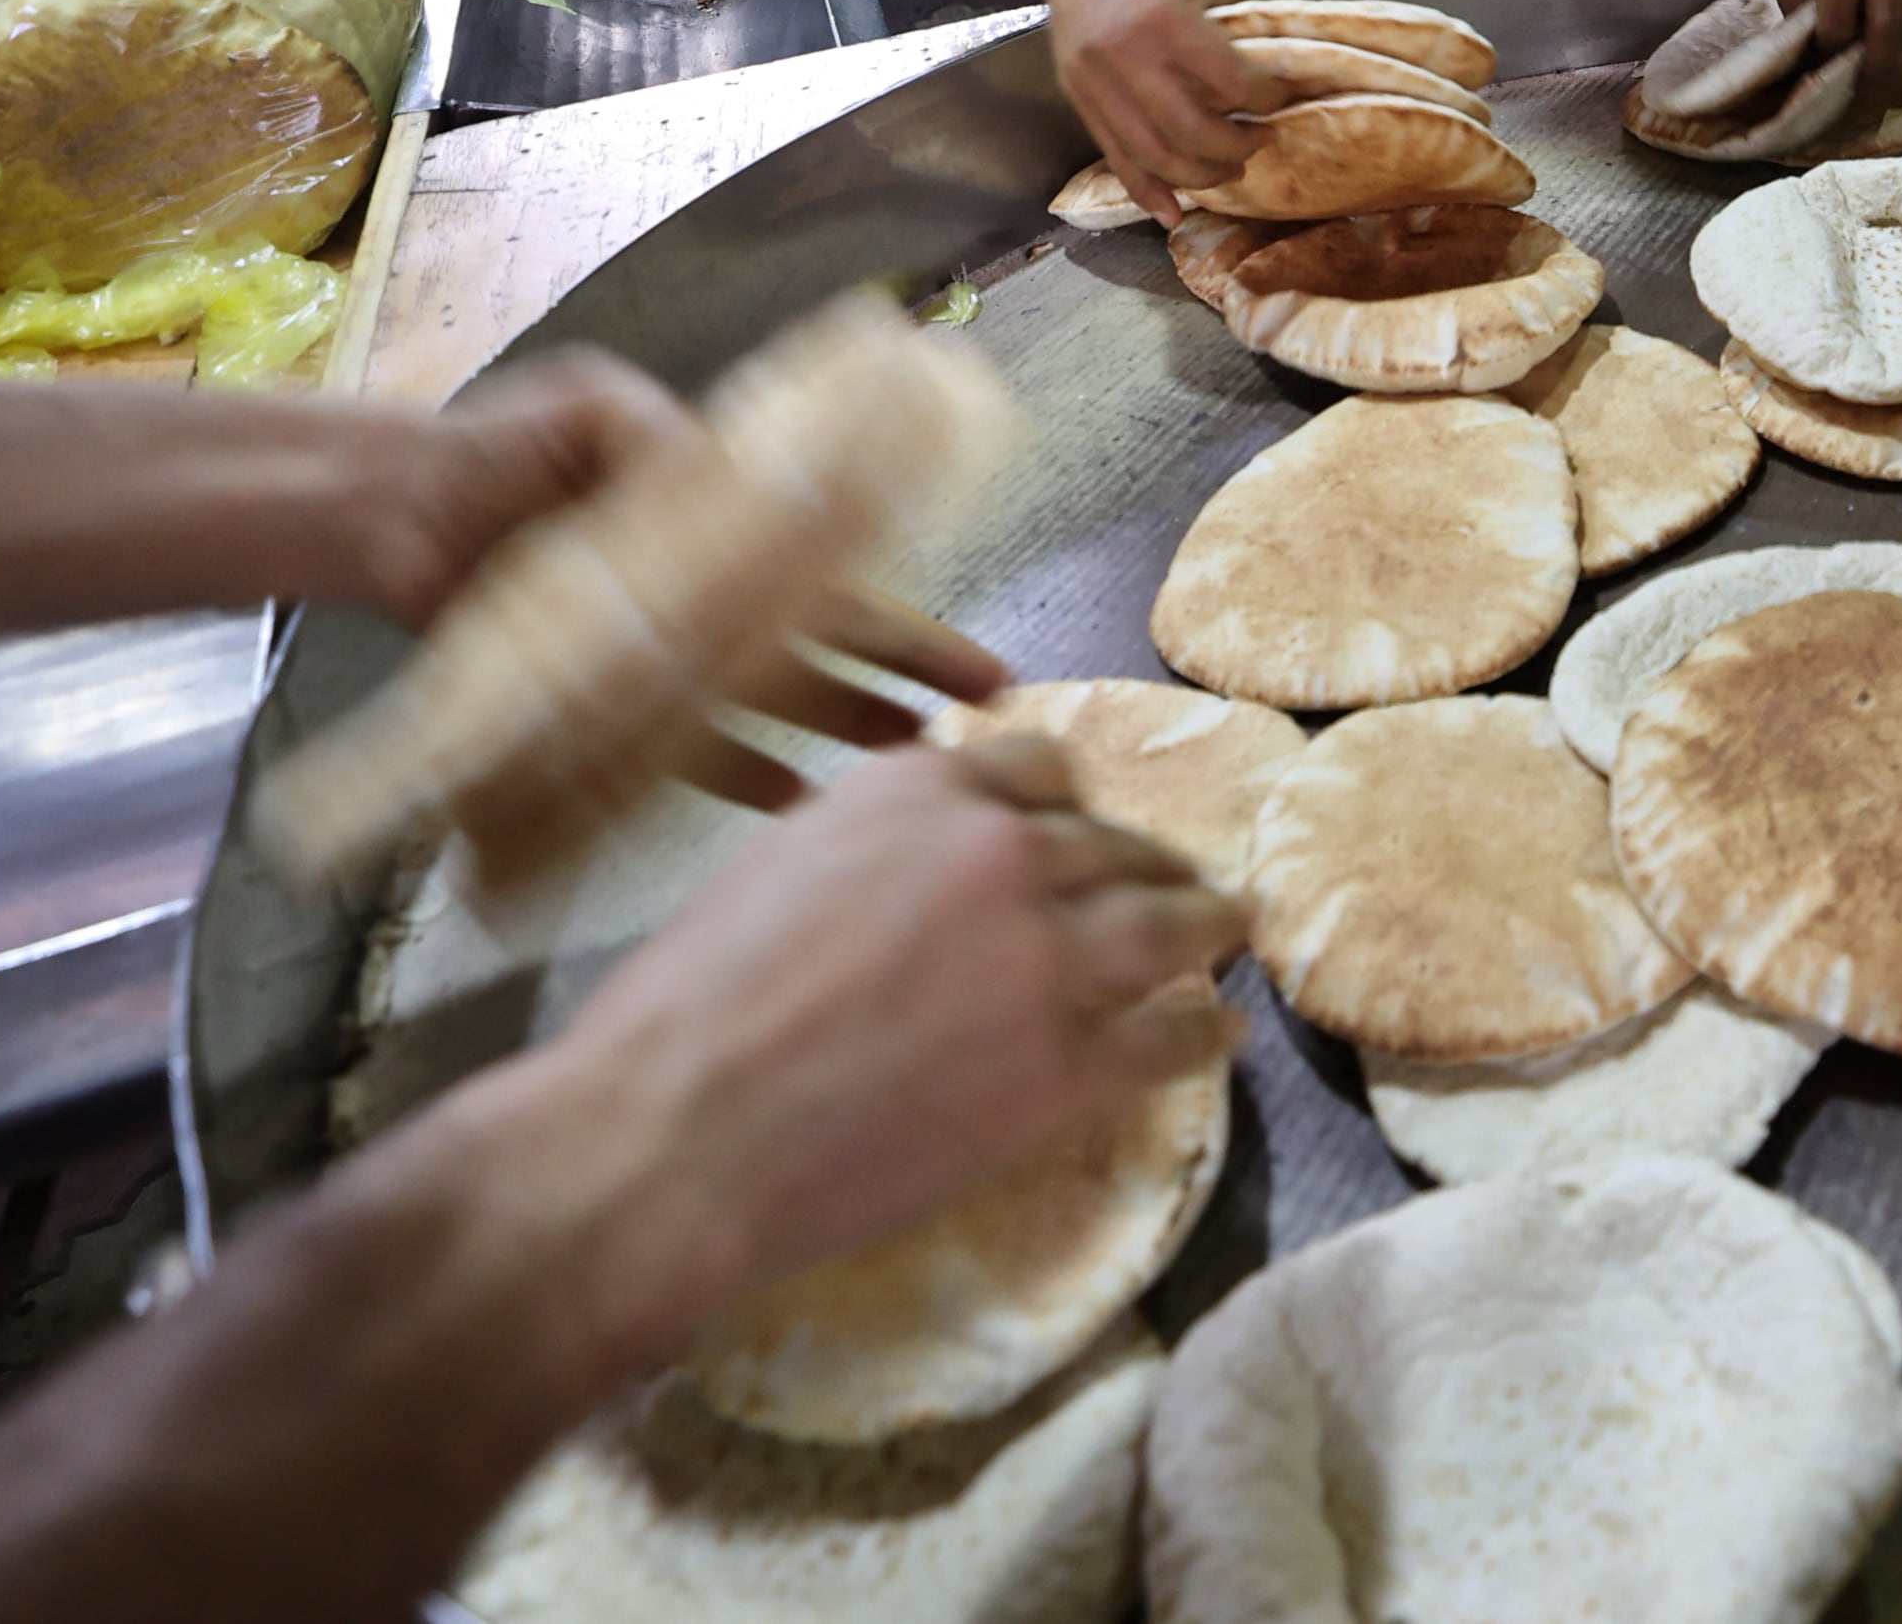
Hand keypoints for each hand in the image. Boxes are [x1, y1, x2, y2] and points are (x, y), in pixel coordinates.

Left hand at [365, 351, 1004, 792]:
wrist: (395, 511)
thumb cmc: (494, 448)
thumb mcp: (588, 406)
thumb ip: (653, 431)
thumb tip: (708, 464)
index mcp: (716, 518)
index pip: (831, 560)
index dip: (902, 604)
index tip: (971, 648)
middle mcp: (703, 592)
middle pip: (822, 639)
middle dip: (901, 675)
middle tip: (978, 715)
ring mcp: (657, 654)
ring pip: (766, 699)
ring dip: (834, 730)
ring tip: (899, 763)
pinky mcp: (600, 706)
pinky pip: (672, 754)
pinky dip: (724, 778)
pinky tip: (784, 800)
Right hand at [480, 725, 1247, 1347]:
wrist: (671, 1135)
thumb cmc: (684, 1008)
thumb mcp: (777, 867)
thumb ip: (870, 846)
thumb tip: (911, 861)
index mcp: (920, 789)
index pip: (1038, 767)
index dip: (1064, 803)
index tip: (1078, 827)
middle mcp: (1000, 852)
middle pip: (1110, 843)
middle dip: (1145, 864)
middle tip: (1176, 884)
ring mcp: (1044, 959)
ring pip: (1165, 924)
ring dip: (1205, 925)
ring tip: (1230, 931)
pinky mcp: (1063, 1068)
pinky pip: (1164, 1040)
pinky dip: (1202, 1037)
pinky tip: (1223, 1036)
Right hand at [1031, 0, 1258, 222]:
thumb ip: (1237, 17)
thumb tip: (1267, 63)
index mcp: (1165, 20)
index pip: (1232, 85)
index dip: (1268, 100)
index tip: (1284, 97)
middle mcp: (1127, 58)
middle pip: (1193, 134)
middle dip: (1238, 148)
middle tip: (1261, 139)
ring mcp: (1096, 81)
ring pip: (1154, 156)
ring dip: (1200, 175)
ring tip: (1228, 167)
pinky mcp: (1076, 94)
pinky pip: (1114, 155)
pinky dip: (1146, 190)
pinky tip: (1172, 211)